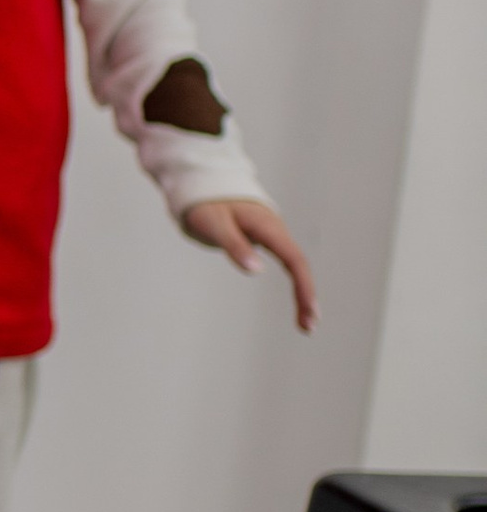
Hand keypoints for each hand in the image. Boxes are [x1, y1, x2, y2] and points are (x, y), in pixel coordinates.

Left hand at [182, 196, 316, 332]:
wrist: (202, 184)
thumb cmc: (205, 204)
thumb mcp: (214, 225)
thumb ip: (234, 245)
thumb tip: (257, 270)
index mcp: (267, 226)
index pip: (294, 260)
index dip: (303, 286)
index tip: (309, 310)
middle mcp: (275, 230)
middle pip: (299, 266)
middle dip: (306, 296)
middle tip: (308, 328)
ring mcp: (273, 235)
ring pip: (295, 266)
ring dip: (302, 293)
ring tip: (304, 324)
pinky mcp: (266, 239)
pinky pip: (287, 263)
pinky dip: (294, 284)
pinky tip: (297, 302)